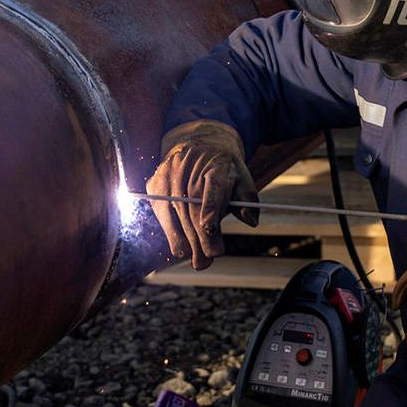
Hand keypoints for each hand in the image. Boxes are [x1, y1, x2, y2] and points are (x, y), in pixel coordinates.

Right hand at [145, 120, 257, 268]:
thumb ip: (248, 200)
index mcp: (215, 165)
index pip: (213, 187)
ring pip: (175, 213)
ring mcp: (168, 175)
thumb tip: (251, 220)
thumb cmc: (224, 169)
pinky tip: (181, 249)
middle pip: (193, 207)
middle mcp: (188, 167)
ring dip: (185, 241)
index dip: (210, 206)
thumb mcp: (242, 178)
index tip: (210, 227)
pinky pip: (161, 213)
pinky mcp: (154, 184)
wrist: (198, 145)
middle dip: (201, 236)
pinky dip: (171, 232)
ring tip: (198, 262)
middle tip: (209, 258)